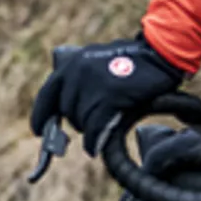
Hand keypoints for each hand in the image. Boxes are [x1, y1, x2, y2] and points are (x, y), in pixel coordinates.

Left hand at [30, 36, 183, 154]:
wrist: (161, 52)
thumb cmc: (136, 59)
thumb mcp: (99, 61)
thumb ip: (82, 79)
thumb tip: (69, 106)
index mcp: (72, 64)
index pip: (47, 95)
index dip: (41, 116)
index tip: (39, 131)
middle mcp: (77, 73)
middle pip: (67, 113)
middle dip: (78, 122)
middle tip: (95, 123)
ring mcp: (92, 86)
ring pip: (81, 122)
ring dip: (90, 131)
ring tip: (104, 127)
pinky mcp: (109, 98)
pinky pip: (94, 130)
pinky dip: (94, 142)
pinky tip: (97, 147)